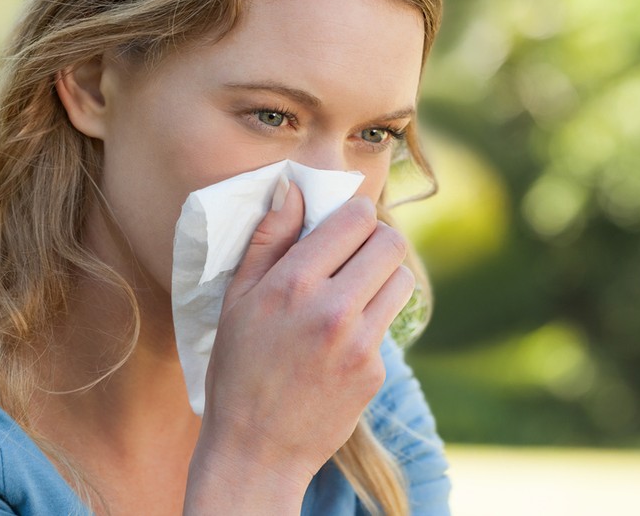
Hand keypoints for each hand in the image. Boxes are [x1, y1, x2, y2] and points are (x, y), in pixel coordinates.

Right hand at [184, 182, 413, 513]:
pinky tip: (344, 337)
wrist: (255, 449)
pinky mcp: (375, 371)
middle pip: (390, 243)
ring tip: (354, 291)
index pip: (355, 218)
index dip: (354, 213)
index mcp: (293, 284)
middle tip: (355, 253)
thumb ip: (267, 239)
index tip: (345, 223)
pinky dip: (374, 319)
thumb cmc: (237, 368)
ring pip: (402, 279)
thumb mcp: (236, 299)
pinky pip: (390, 323)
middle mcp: (332, 309)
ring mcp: (359, 343)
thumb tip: (291, 190)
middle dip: (375, 240)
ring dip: (383, 276)